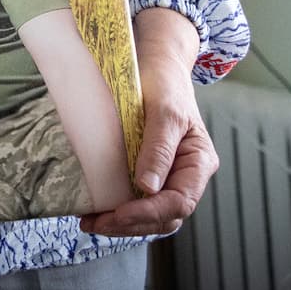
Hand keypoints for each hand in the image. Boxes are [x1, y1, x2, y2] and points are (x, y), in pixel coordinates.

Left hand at [79, 11, 217, 237]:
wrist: (155, 65)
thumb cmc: (165, 83)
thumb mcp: (164, 111)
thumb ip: (159, 149)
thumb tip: (147, 188)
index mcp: (199, 162)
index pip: (180, 202)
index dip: (149, 213)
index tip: (118, 213)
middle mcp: (186, 175)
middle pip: (165, 217)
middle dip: (131, 224)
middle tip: (95, 223)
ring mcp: (168, 176)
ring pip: (151, 215)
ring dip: (123, 223)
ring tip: (91, 222)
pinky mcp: (148, 173)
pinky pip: (138, 201)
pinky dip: (119, 210)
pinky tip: (96, 209)